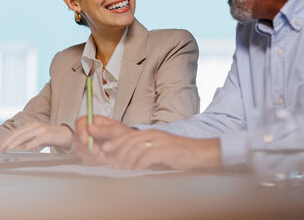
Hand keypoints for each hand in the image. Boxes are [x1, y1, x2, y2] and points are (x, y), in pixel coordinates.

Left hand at [0, 122, 72, 152]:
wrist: (68, 134)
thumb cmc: (52, 137)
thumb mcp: (37, 137)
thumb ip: (27, 140)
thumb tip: (15, 147)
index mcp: (31, 125)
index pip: (15, 132)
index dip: (5, 139)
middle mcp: (35, 125)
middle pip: (17, 133)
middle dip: (6, 142)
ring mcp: (42, 129)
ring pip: (25, 136)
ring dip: (14, 143)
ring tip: (6, 150)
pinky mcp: (49, 135)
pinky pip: (37, 140)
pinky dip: (29, 144)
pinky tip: (23, 149)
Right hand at [74, 115, 132, 164]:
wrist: (129, 150)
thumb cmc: (124, 137)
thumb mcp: (118, 130)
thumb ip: (105, 129)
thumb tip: (91, 127)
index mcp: (96, 121)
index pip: (81, 122)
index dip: (81, 130)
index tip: (86, 140)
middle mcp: (90, 131)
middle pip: (77, 136)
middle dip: (86, 145)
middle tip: (96, 149)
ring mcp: (89, 142)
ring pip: (79, 148)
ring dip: (89, 152)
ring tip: (101, 152)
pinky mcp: (89, 153)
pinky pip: (84, 157)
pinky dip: (92, 159)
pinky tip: (100, 156)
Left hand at [102, 129, 221, 169]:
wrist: (199, 153)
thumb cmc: (179, 153)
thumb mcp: (159, 149)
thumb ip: (145, 151)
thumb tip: (129, 161)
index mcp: (151, 133)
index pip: (128, 134)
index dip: (115, 141)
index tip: (104, 148)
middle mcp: (154, 134)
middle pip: (130, 140)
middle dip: (117, 150)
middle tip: (113, 162)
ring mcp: (160, 141)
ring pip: (136, 148)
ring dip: (128, 160)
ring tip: (124, 169)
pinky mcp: (166, 150)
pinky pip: (148, 156)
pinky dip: (140, 164)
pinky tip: (137, 170)